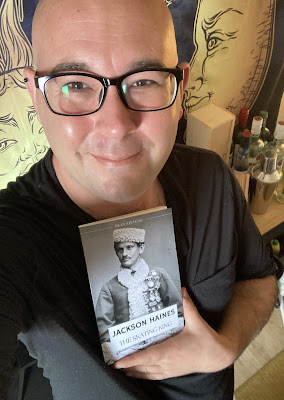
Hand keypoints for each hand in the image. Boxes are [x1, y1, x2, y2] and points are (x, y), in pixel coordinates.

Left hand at [113, 288, 232, 379]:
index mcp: (171, 350)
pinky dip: (142, 375)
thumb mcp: (196, 321)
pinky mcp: (172, 372)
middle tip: (112, 361)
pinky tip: (135, 373)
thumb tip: (181, 290)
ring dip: (132, 371)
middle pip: (143, 366)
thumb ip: (187, 305)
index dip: (132, 360)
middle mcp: (168, 362)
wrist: (217, 356)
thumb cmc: (206, 340)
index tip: (119, 362)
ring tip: (119, 367)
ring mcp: (169, 369)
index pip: (148, 356)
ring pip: (147, 373)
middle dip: (127, 365)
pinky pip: (153, 376)